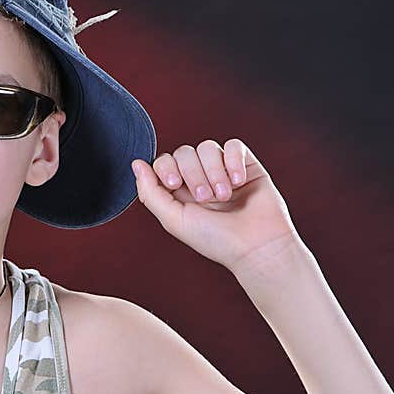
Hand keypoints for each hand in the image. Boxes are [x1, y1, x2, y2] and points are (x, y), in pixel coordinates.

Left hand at [131, 138, 301, 273]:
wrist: (256, 247)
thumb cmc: (216, 240)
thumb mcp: (174, 219)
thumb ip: (151, 192)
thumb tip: (136, 163)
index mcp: (179, 192)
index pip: (163, 162)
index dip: (165, 167)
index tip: (175, 185)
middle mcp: (199, 178)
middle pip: (183, 153)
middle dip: (192, 174)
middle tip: (205, 198)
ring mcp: (223, 170)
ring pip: (207, 148)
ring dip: (214, 172)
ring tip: (224, 196)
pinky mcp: (246, 165)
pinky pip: (233, 146)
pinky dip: (233, 161)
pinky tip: (239, 181)